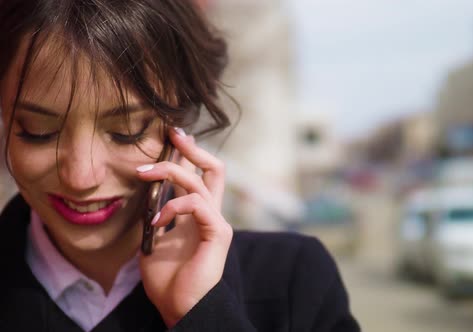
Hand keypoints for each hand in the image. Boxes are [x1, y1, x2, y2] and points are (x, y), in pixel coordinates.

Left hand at [136, 127, 232, 326]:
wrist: (181, 308)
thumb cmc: (168, 281)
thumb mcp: (154, 241)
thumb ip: (155, 217)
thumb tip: (146, 196)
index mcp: (199, 215)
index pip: (200, 176)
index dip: (188, 154)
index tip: (170, 137)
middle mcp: (211, 214)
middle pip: (214, 168)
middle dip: (193, 148)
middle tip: (172, 133)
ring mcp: (216, 222)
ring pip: (201, 180)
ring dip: (170, 171)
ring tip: (143, 173)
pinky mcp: (217, 232)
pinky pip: (197, 205)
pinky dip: (174, 206)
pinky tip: (158, 220)